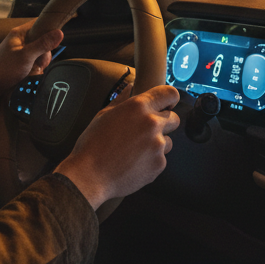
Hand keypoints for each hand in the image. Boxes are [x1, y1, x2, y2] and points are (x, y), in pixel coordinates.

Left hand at [0, 22, 62, 112]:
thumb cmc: (3, 69)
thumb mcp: (26, 56)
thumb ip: (43, 44)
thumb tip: (60, 32)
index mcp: (20, 33)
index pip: (40, 23)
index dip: (50, 30)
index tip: (55, 41)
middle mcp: (21, 41)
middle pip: (43, 41)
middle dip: (44, 54)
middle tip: (37, 62)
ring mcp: (21, 52)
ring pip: (40, 54)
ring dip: (39, 64)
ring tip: (31, 71)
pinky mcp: (21, 63)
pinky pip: (34, 63)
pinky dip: (35, 70)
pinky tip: (30, 75)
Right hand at [55, 84, 179, 208]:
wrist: (90, 175)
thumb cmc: (92, 144)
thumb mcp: (103, 115)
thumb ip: (122, 99)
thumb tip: (131, 87)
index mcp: (138, 106)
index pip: (170, 94)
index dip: (169, 99)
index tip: (165, 105)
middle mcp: (152, 123)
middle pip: (174, 118)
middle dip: (164, 123)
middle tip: (145, 131)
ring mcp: (157, 145)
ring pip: (168, 141)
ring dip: (157, 143)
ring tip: (135, 150)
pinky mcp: (159, 164)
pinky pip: (161, 158)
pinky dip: (151, 160)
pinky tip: (134, 163)